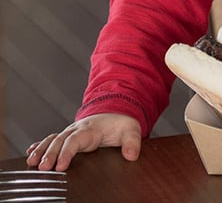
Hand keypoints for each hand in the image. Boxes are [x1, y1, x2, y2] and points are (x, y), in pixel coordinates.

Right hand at [25, 113, 141, 171]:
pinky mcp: (68, 137)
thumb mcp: (131, 130)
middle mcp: (77, 129)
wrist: (116, 112)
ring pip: (53, 139)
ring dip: (42, 150)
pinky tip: (30, 154)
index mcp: (91, 128)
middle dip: (50, 154)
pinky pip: (51, 139)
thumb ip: (132, 142)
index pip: (76, 140)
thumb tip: (132, 155)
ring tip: (31, 162)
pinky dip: (40, 145)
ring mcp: (71, 133)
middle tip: (43, 168)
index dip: (67, 152)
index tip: (60, 165)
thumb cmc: (121, 123)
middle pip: (61, 141)